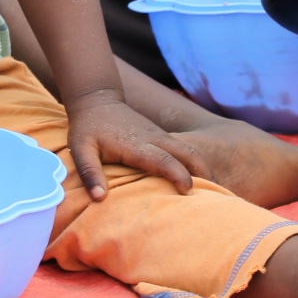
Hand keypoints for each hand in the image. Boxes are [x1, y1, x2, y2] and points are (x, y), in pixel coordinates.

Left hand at [64, 90, 208, 198]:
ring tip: (217, 190)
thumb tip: (99, 198)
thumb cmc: (87, 128)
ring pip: (190, 150)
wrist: (96, 99)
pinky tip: (202, 179)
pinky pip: (185, 149)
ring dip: (204, 167)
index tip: (188, 191)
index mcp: (137, 144)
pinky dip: (196, 163)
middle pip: (188, 153)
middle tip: (218, 195)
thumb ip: (88, 172)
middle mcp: (154, 138)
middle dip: (204, 172)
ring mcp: (160, 135)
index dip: (178, 175)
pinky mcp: (161, 136)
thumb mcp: (80, 149)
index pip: (164, 160)